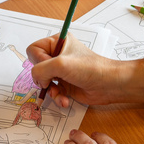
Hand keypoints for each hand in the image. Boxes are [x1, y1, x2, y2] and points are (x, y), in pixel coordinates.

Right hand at [27, 35, 143, 107]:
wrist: (109, 85)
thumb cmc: (89, 69)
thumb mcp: (60, 64)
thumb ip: (40, 70)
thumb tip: (37, 79)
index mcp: (57, 42)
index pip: (33, 49)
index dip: (38, 60)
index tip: (51, 66)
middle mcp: (58, 55)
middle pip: (36, 67)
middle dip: (43, 78)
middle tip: (53, 80)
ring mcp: (61, 71)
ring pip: (43, 82)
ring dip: (50, 90)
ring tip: (58, 93)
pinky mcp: (65, 84)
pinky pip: (52, 91)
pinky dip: (56, 97)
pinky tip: (64, 100)